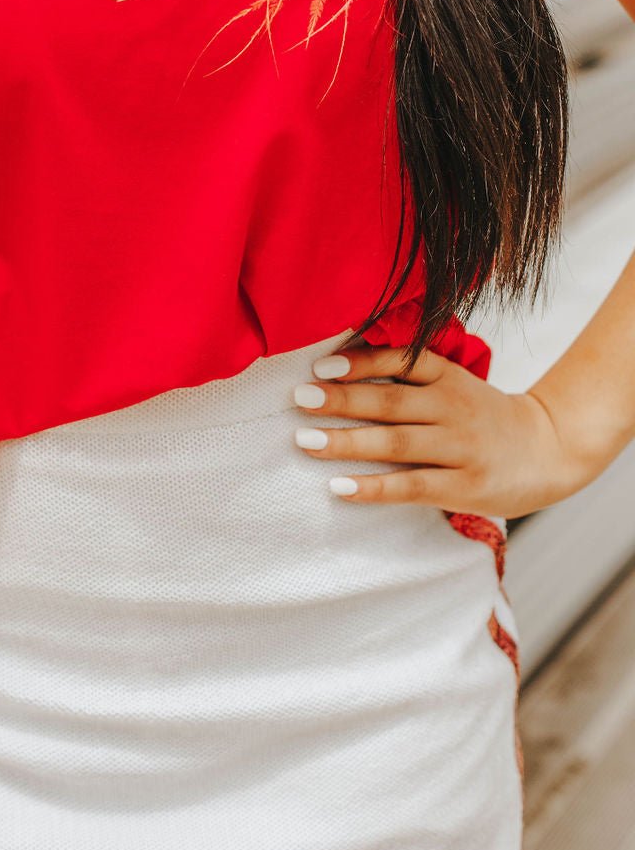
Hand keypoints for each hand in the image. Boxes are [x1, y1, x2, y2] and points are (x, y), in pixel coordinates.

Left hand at [290, 342, 598, 516]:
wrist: (549, 450)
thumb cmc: (483, 416)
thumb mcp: (454, 383)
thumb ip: (410, 375)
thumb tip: (338, 369)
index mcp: (448, 377)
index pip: (401, 363)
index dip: (360, 362)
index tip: (321, 366)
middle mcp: (452, 408)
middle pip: (389, 403)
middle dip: (340, 400)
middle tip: (298, 398)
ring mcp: (459, 447)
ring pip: (395, 444)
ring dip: (347, 442)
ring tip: (305, 440)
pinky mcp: (464, 486)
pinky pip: (412, 486)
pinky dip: (374, 487)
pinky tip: (340, 486)